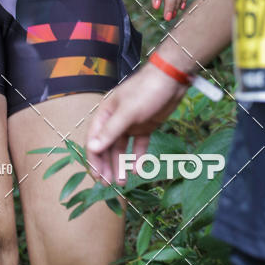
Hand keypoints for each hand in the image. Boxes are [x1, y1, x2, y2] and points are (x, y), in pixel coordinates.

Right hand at [86, 64, 186, 184]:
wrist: (171, 80)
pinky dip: (137, 157)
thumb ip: (111, 131)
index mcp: (106, 113)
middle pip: (106, 146)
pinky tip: (137, 170)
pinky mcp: (145, 127)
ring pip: (122, 148)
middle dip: (106, 165)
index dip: (93, 158)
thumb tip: (93, 148)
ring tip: (123, 182)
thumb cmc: (145, 91)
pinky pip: (138, 146)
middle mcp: (116, 120)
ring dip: (121, 164)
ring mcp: (131, 124)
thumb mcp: (127, 112)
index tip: (97, 176)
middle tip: (108, 184)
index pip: (94, 139)